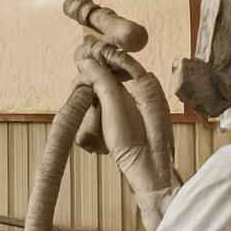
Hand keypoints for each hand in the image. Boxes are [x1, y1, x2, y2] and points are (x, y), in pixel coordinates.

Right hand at [76, 41, 177, 230]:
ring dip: (100, 92)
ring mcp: (145, 104)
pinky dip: (106, 105)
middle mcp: (149, 90)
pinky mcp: (139, 117)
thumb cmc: (136, 145)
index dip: (101, 56)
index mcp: (148, 84)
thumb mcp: (114, 107)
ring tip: (84, 98)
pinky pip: (119, 102)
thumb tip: (88, 62)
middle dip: (98, 76)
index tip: (83, 57)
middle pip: (119, 73)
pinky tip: (96, 115)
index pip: (122, 58)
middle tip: (80, 82)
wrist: (151, 174)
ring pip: (117, 88)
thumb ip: (102, 81)